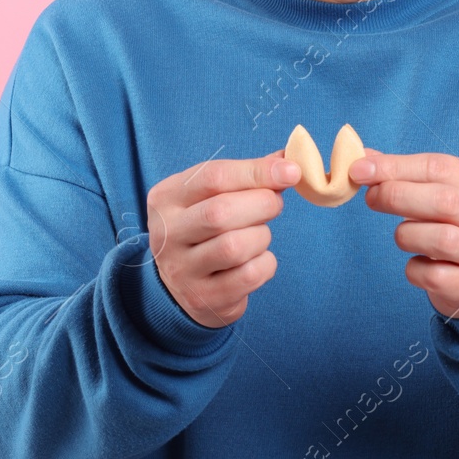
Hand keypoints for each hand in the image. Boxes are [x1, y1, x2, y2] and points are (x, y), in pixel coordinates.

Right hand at [146, 151, 300, 327]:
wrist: (181, 286)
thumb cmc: (205, 229)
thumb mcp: (213, 196)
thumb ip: (247, 176)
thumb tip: (289, 160)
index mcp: (167, 197)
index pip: (214, 177)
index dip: (257, 172)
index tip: (291, 171)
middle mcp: (167, 233)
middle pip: (221, 212)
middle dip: (262, 204)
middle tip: (275, 204)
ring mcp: (182, 270)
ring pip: (235, 247)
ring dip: (262, 236)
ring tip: (259, 235)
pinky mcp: (203, 299)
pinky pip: (249, 276)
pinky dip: (265, 264)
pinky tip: (258, 260)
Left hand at [351, 150, 458, 318]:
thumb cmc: (458, 226)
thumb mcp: (443, 192)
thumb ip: (407, 174)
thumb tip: (364, 160)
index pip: (439, 167)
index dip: (395, 167)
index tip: (360, 170)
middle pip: (443, 200)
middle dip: (397, 196)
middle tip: (372, 199)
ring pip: (440, 239)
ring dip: (407, 235)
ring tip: (405, 236)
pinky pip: (434, 276)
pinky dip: (415, 269)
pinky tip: (420, 264)